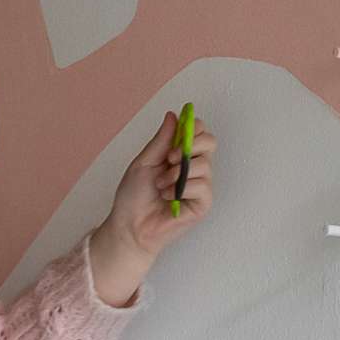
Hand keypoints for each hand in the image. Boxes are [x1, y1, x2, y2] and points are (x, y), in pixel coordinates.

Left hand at [90, 108, 216, 305]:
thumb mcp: (145, 161)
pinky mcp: (202, 204)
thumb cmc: (134, 197)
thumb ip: (161, 139)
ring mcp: (200, 186)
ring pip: (204, 165)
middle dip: (190, 146)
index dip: (193, 127)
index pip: (199, 131)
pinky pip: (202, 186)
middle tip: (170, 158)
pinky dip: (181, 189)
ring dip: (177, 174)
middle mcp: (194, 168)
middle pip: (210, 142)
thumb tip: (174, 115)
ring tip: (161, 186)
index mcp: (181, 155)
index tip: (177, 134)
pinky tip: (168, 198)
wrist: (129, 225)